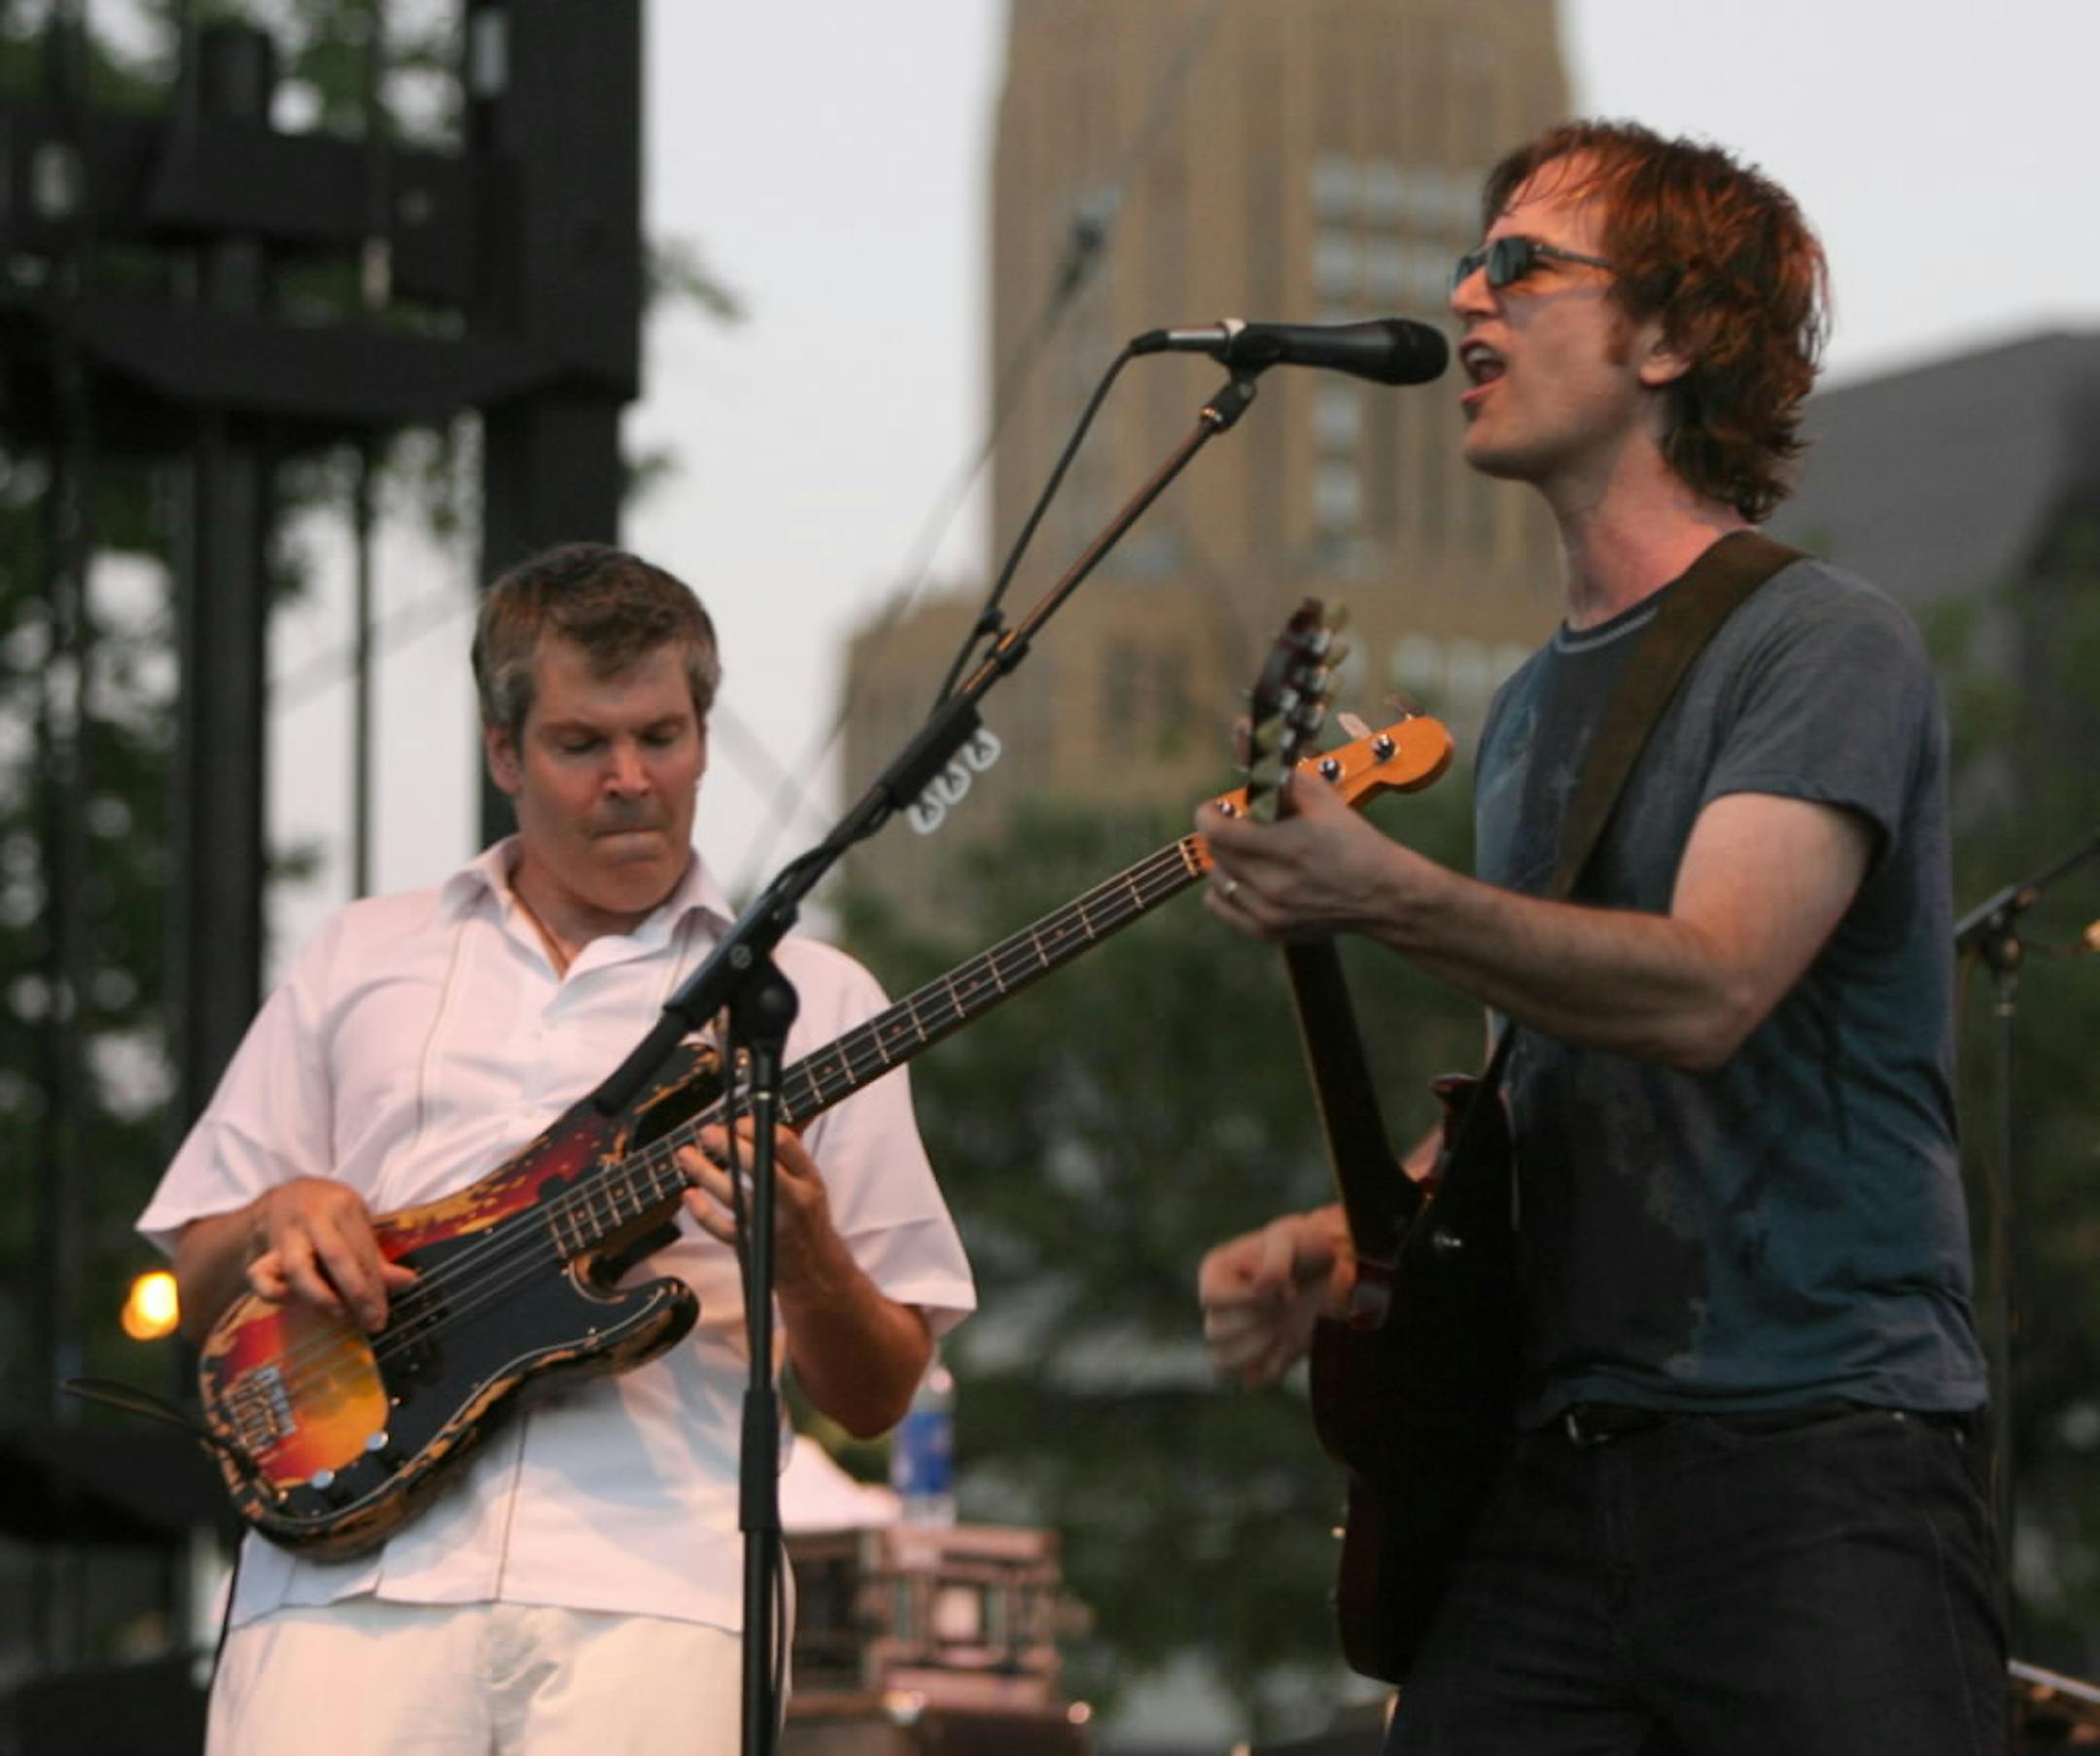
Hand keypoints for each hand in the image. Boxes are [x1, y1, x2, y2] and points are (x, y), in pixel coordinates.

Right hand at [245, 1177, 415, 1331]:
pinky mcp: (262, 1250)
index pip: (363, 1249)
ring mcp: (286, 1233)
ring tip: (339, 1313)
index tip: (383, 1313)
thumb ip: (374, 1254)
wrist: (284, 1196)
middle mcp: (313, 1217)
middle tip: (372, 1322)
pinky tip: (296, 1304)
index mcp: (343, 1205)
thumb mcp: (355, 1222)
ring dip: (320, 1296)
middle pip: (336, 1256)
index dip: (376, 1285)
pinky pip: (261, 1277)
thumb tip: (410, 1282)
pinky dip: (277, 1294)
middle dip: (357, 1292)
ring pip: (298, 1268)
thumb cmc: (330, 1213)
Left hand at [678, 1119, 845, 1296]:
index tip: (737, 1122)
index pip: (785, 1144)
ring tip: (685, 1154)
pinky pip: (721, 1228)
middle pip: (760, 1169)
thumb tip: (749, 1123)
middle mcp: (792, 1200)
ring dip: (705, 1173)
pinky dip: (702, 1211)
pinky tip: (689, 1194)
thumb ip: (785, 1156)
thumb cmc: (804, 1214)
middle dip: (732, 1147)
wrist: (813, 1268)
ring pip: (734, 1196)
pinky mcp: (751, 1245)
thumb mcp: (809, 1182)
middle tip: (708, 1132)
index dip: (757, 1128)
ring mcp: (770, 1225)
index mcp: (809, 1179)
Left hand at [1197, 771, 1420, 941]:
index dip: (1209, 815)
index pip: (1218, 832)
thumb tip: (1251, 775)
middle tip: (1236, 826)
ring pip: (1216, 879)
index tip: (1214, 809)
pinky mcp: (1268, 931)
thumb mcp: (1325, 799)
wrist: (1381, 894)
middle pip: (1215, 853)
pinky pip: (1220, 906)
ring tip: (1246, 853)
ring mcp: (1269, 912)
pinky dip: (1224, 889)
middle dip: (1221, 833)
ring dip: (1224, 861)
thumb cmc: (1354, 843)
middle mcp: (1274, 883)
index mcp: (1289, 846)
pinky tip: (1243, 879)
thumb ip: (1283, 782)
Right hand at [1197, 1206, 1354, 1387]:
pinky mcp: (1258, 1359)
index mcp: (1217, 1271)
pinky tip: (1289, 1347)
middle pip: (1215, 1332)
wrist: (1332, 1269)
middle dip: (1256, 1321)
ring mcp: (1238, 1335)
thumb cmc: (1304, 1247)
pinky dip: (1272, 1369)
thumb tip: (1261, 1288)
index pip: (1210, 1297)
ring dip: (1258, 1348)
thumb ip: (1275, 1261)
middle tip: (1285, 1305)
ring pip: (1221, 1362)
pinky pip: (1250, 1381)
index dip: (1246, 1299)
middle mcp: (1221, 1306)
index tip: (1280, 1289)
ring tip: (1280, 1328)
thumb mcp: (1291, 1241)